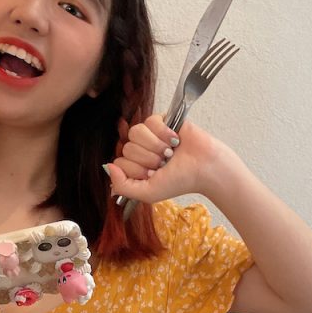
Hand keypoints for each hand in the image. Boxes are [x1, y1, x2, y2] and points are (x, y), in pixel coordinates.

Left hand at [105, 115, 230, 204]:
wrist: (204, 167)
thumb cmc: (180, 181)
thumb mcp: (148, 192)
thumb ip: (123, 186)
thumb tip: (107, 167)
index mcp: (135, 166)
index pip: (119, 162)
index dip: (136, 170)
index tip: (153, 175)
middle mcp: (140, 150)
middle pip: (127, 147)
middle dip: (149, 159)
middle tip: (165, 164)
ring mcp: (150, 134)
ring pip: (136, 132)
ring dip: (156, 146)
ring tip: (170, 152)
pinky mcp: (161, 120)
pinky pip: (150, 121)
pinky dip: (164, 133)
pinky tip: (175, 140)